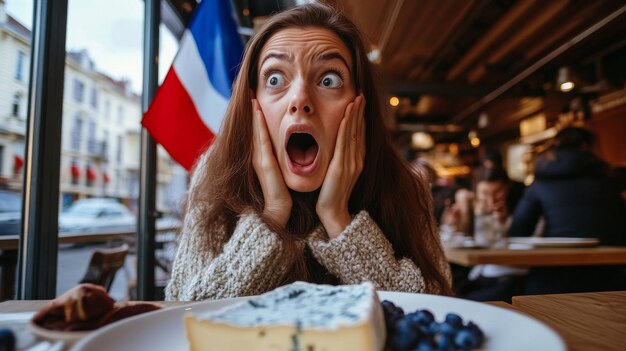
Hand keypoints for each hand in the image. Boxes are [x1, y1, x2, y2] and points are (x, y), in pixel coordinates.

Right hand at [252, 99, 291, 227]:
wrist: (278, 212)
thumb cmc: (283, 194)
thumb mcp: (282, 173)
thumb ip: (282, 161)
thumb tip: (291, 150)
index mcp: (264, 158)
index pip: (260, 133)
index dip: (257, 118)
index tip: (256, 101)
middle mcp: (259, 157)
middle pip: (254, 130)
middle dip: (252, 112)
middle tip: (250, 93)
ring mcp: (260, 160)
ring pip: (255, 132)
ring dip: (253, 114)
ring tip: (252, 98)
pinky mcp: (264, 164)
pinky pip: (261, 141)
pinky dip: (258, 126)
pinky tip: (258, 114)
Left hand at [316, 94, 365, 237]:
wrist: (333, 212)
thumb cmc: (331, 193)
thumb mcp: (337, 172)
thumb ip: (339, 158)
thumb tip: (336, 147)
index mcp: (356, 160)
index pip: (359, 134)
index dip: (360, 117)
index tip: (359, 102)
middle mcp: (357, 159)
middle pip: (359, 130)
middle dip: (360, 112)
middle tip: (361, 95)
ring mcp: (351, 163)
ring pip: (353, 133)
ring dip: (355, 115)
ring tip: (356, 99)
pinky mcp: (342, 167)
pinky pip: (345, 143)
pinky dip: (347, 127)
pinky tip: (347, 115)